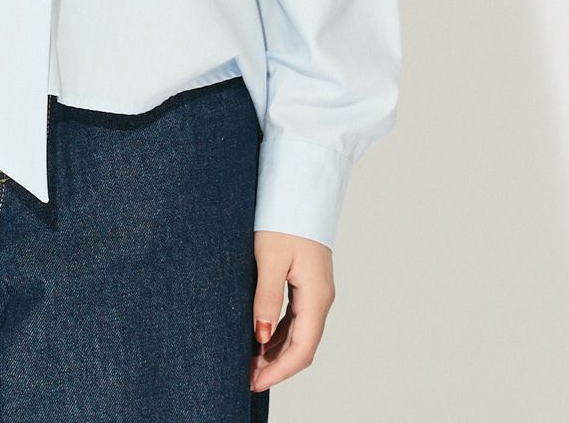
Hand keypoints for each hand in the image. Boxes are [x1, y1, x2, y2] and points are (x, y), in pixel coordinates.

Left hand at [250, 230, 335, 392]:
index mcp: (316, 295)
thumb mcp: (270, 258)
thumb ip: (267, 298)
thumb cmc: (285, 217)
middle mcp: (321, 297)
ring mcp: (316, 290)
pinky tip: (260, 337)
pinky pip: (296, 318)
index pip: (302, 349)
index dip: (279, 371)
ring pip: (299, 333)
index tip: (255, 382)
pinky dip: (279, 332)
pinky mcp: (307, 282)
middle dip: (276, 365)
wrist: (300, 187)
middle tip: (247, 376)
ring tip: (249, 361)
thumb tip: (260, 335)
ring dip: (276, 351)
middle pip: (302, 345)